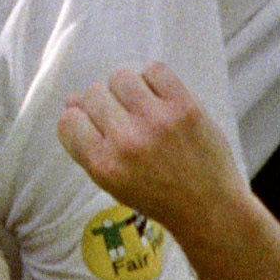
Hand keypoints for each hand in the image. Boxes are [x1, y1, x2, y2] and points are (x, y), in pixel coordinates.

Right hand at [55, 61, 250, 232]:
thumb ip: (89, 144)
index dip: (80, 121)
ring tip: (142, 108)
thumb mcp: (114, 182)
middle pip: (93, 94)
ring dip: (128, 89)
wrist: (210, 209)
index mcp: (104, 166)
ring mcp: (157, 122)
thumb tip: (71, 101)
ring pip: (121, 77)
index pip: (68, 121)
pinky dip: (154, 81)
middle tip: (124, 120)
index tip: (95, 128)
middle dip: (104, 105)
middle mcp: (127, 142)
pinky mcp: (185, 107)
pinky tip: (160, 99)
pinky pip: (155, 70)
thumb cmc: (158, 196)